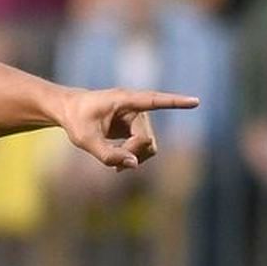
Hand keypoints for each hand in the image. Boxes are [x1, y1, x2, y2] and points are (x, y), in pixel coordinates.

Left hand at [57, 88, 198, 170]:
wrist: (70, 111)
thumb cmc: (76, 120)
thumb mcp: (84, 139)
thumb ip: (107, 154)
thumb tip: (134, 164)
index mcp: (124, 100)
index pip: (153, 101)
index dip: (175, 102)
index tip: (195, 101)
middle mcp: (136, 107)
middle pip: (145, 138)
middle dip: (130, 153)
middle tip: (112, 165)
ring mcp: (138, 119)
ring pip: (149, 145)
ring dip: (135, 157)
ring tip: (114, 166)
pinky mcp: (137, 128)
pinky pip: (145, 148)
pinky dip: (135, 158)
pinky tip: (119, 165)